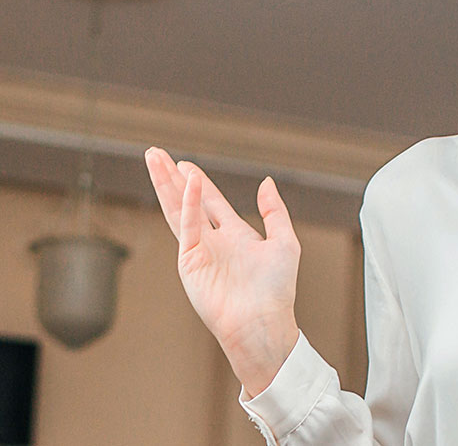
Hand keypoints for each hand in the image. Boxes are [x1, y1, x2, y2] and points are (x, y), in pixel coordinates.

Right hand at [144, 147, 300, 396]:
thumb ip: (275, 212)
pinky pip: (187, 227)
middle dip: (171, 177)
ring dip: (165, 185)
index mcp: (236, 235)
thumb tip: (267, 182)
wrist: (262, 322)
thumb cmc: (276, 290)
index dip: (198, 182)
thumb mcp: (285, 242)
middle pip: (187, 200)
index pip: (211, 201)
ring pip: (178, 209)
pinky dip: (187, 204)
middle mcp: (214, 241)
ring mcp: (199, 250)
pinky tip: (186, 183)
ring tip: (152, 160)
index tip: (184, 164)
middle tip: (156, 154)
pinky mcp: (190, 262)